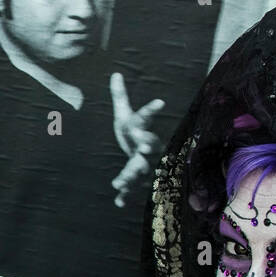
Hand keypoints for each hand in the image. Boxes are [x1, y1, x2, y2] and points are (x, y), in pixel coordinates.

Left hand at [109, 71, 163, 208]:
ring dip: (130, 175)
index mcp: (142, 130)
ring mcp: (143, 164)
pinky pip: (132, 188)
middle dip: (146, 144)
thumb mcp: (126, 117)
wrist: (144, 159)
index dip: (151, 109)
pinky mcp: (136, 179)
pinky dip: (125, 195)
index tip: (160, 102)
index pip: (146, 117)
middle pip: (150, 145)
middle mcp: (146, 148)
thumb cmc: (134, 135)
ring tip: (118, 181)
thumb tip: (115, 74)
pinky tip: (118, 202)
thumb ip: (120, 98)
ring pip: (140, 169)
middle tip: (141, 144)